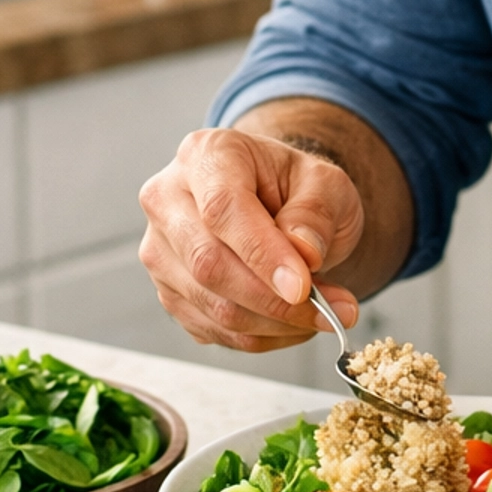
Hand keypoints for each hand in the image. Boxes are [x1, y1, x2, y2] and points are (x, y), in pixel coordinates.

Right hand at [139, 126, 363, 350]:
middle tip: (331, 311)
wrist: (275, 201)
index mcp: (205, 155)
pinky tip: (294, 321)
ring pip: (211, 305)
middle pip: (207, 263)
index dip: (262, 254)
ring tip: (323, 314)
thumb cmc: (295, 187)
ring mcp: (161, 250)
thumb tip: (302, 255)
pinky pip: (213, 330)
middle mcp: (168, 199)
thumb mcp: (325, 183)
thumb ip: (316, 212)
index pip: (222, 209)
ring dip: (275, 323)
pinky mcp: (169, 292)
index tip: (302, 287)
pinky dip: (262, 336)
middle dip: (274, 300)